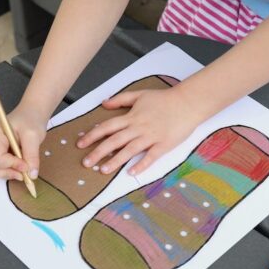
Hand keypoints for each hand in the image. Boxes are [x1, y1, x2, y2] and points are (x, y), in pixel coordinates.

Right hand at [0, 105, 48, 180]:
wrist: (31, 115)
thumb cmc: (30, 120)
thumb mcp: (34, 135)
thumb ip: (32, 155)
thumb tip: (31, 175)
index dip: (12, 166)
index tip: (27, 166)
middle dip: (6, 174)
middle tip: (23, 172)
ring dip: (8, 174)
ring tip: (22, 167)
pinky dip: (9, 172)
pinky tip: (20, 165)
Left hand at [77, 87, 203, 175]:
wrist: (187, 103)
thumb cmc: (164, 99)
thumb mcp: (140, 94)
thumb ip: (121, 99)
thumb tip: (104, 103)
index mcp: (131, 117)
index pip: (107, 127)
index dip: (92, 135)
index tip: (80, 144)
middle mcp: (138, 127)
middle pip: (114, 140)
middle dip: (98, 152)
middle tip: (86, 163)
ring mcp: (151, 136)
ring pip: (129, 150)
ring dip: (115, 160)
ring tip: (103, 170)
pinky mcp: (163, 144)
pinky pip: (150, 156)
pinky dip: (141, 165)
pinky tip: (131, 173)